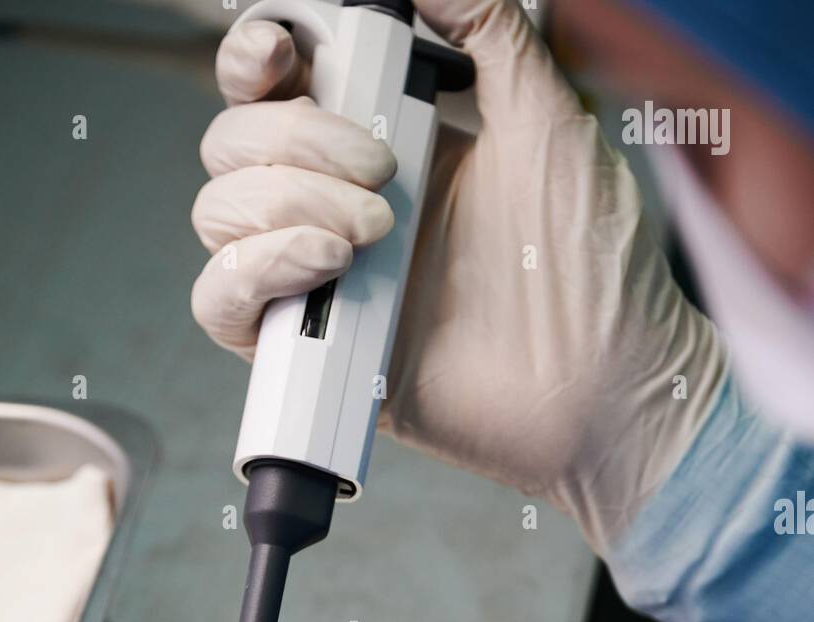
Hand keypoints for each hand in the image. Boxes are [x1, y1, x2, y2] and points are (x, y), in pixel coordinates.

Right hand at [191, 2, 726, 549]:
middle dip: (294, 140)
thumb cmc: (594, 268)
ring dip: (282, 203)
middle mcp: (340, 207)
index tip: (287, 51)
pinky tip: (325, 264)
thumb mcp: (551, 121)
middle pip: (235, 143)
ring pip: (218, 213)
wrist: (602, 386)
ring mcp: (321, 280)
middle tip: (382, 172)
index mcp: (387, 144)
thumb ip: (489, 31)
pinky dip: (254, 269)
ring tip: (372, 233)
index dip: (260, 56)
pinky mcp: (312, 353)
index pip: (278, 86)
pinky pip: (221, 301)